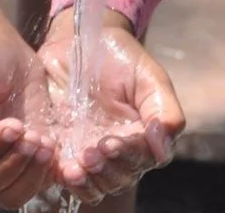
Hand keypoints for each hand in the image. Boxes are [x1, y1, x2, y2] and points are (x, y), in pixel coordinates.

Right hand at [0, 0, 56, 208]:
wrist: (3, 53)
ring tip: (45, 142)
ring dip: (29, 173)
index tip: (12, 124)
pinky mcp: (18, 168)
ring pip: (7, 195)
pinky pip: (30, 189)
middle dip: (12, 160)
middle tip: (32, 133)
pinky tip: (53, 148)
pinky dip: (44, 175)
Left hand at [37, 9, 182, 202]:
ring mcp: (90, 151)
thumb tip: (163, 148)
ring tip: (74, 166)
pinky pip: (67, 177)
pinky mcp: (63, 148)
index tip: (111, 142)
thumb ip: (164, 110)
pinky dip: (65, 178)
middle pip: (119, 178)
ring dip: (88, 181)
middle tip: (90, 153)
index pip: (142, 160)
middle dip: (106, 170)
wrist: (79, 39)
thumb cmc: (120, 56)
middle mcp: (119, 150)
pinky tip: (61, 167)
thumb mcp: (148, 76)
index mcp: (143, 136)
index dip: (128, 157)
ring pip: (96, 185)